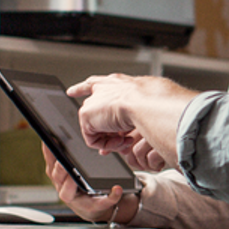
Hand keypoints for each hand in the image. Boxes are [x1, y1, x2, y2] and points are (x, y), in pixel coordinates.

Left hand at [42, 146, 136, 221]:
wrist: (84, 204)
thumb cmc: (93, 203)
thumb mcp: (103, 204)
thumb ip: (111, 198)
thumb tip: (118, 189)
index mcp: (70, 196)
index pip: (67, 190)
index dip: (69, 183)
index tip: (75, 176)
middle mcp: (60, 186)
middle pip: (57, 176)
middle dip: (60, 167)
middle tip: (64, 158)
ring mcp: (56, 177)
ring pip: (50, 165)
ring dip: (51, 153)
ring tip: (53, 140)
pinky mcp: (54, 168)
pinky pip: (49, 157)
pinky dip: (48, 147)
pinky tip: (50, 136)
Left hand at [69, 72, 196, 171]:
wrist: (148, 103)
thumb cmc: (156, 100)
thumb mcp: (151, 102)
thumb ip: (142, 111)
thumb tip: (147, 123)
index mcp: (118, 83)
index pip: (96, 83)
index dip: (83, 87)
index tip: (72, 90)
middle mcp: (103, 89)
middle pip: (89, 106)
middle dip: (99, 125)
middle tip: (117, 136)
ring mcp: (93, 102)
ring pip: (97, 128)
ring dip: (112, 139)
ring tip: (127, 140)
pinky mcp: (86, 116)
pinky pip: (93, 140)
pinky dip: (107, 145)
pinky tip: (120, 141)